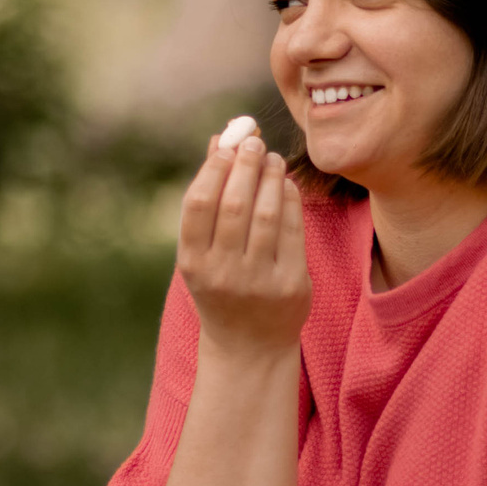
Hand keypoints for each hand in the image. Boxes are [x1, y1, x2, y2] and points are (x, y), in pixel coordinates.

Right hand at [177, 120, 310, 360]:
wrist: (248, 346)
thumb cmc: (221, 285)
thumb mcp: (203, 250)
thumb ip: (209, 197)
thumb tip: (218, 139)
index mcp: (192, 263)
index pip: (198, 204)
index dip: (213, 168)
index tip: (226, 146)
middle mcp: (222, 273)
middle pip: (234, 205)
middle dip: (246, 166)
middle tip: (254, 143)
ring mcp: (257, 281)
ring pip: (267, 214)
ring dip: (271, 178)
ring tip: (272, 159)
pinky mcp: (290, 285)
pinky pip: (293, 230)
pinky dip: (291, 200)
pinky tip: (286, 185)